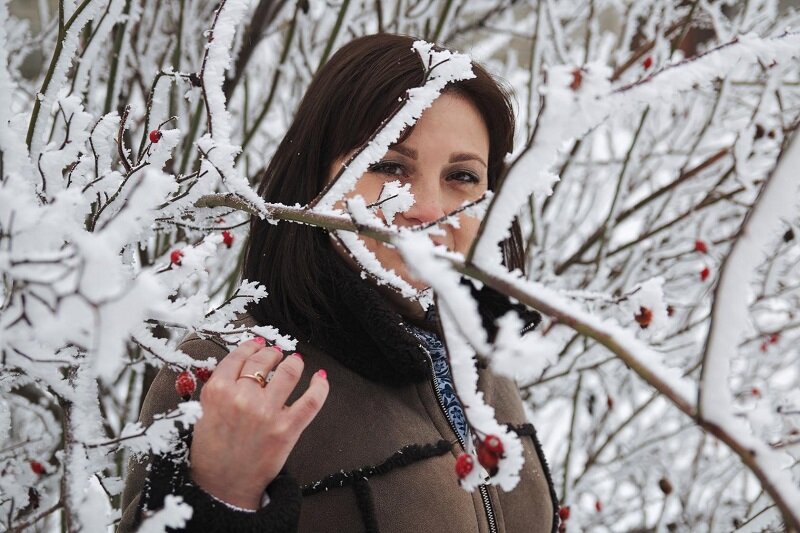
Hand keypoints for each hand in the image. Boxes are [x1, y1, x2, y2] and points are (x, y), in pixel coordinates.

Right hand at [188, 338, 328, 508]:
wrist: (222, 487)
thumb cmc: (211, 453)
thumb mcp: (203, 413)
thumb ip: (220, 389)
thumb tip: (242, 367)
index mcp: (217, 391)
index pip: (238, 357)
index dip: (250, 346)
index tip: (257, 343)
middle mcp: (242, 397)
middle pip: (263, 360)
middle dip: (272, 353)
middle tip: (276, 354)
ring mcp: (267, 412)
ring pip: (289, 373)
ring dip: (294, 363)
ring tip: (295, 362)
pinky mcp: (287, 428)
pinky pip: (311, 401)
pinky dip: (319, 387)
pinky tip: (320, 378)